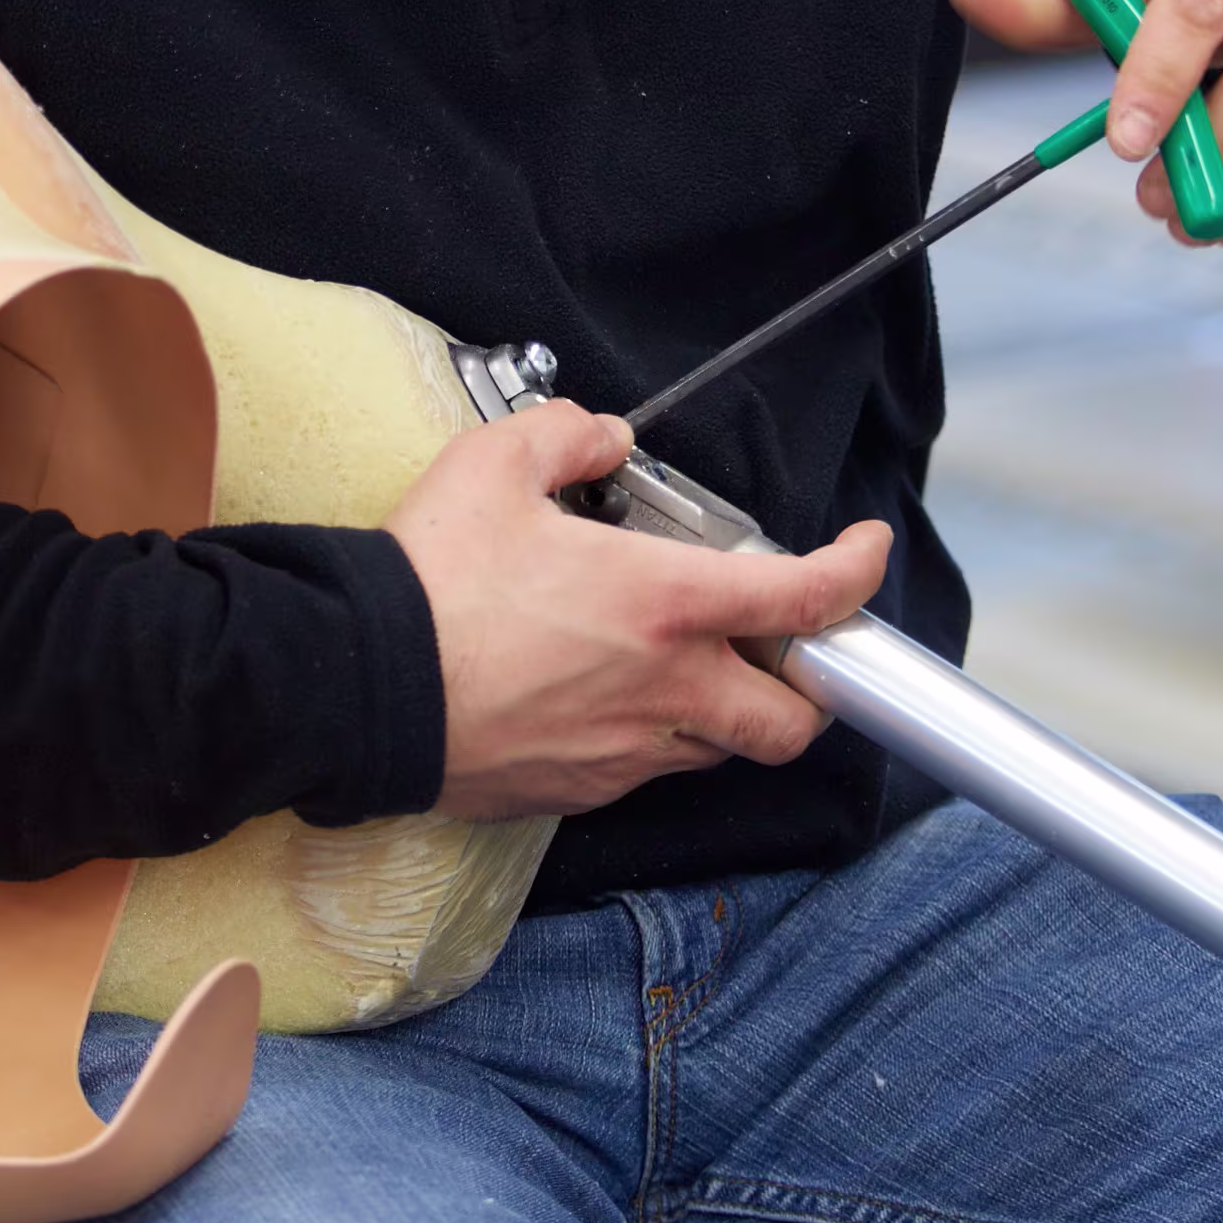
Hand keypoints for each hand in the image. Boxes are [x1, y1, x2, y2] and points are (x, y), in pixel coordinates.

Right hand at [383, 403, 892, 821]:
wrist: (358, 689)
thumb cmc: (430, 584)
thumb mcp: (495, 465)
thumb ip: (566, 433)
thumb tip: (599, 435)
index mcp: (667, 604)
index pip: (807, 598)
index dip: (858, 572)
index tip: (865, 552)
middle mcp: (668, 688)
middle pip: (793, 719)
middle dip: (808, 688)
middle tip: (786, 648)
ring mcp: (627, 749)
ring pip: (720, 751)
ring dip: (726, 713)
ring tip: (686, 664)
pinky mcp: (580, 789)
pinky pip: (646, 771)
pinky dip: (652, 739)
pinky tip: (607, 698)